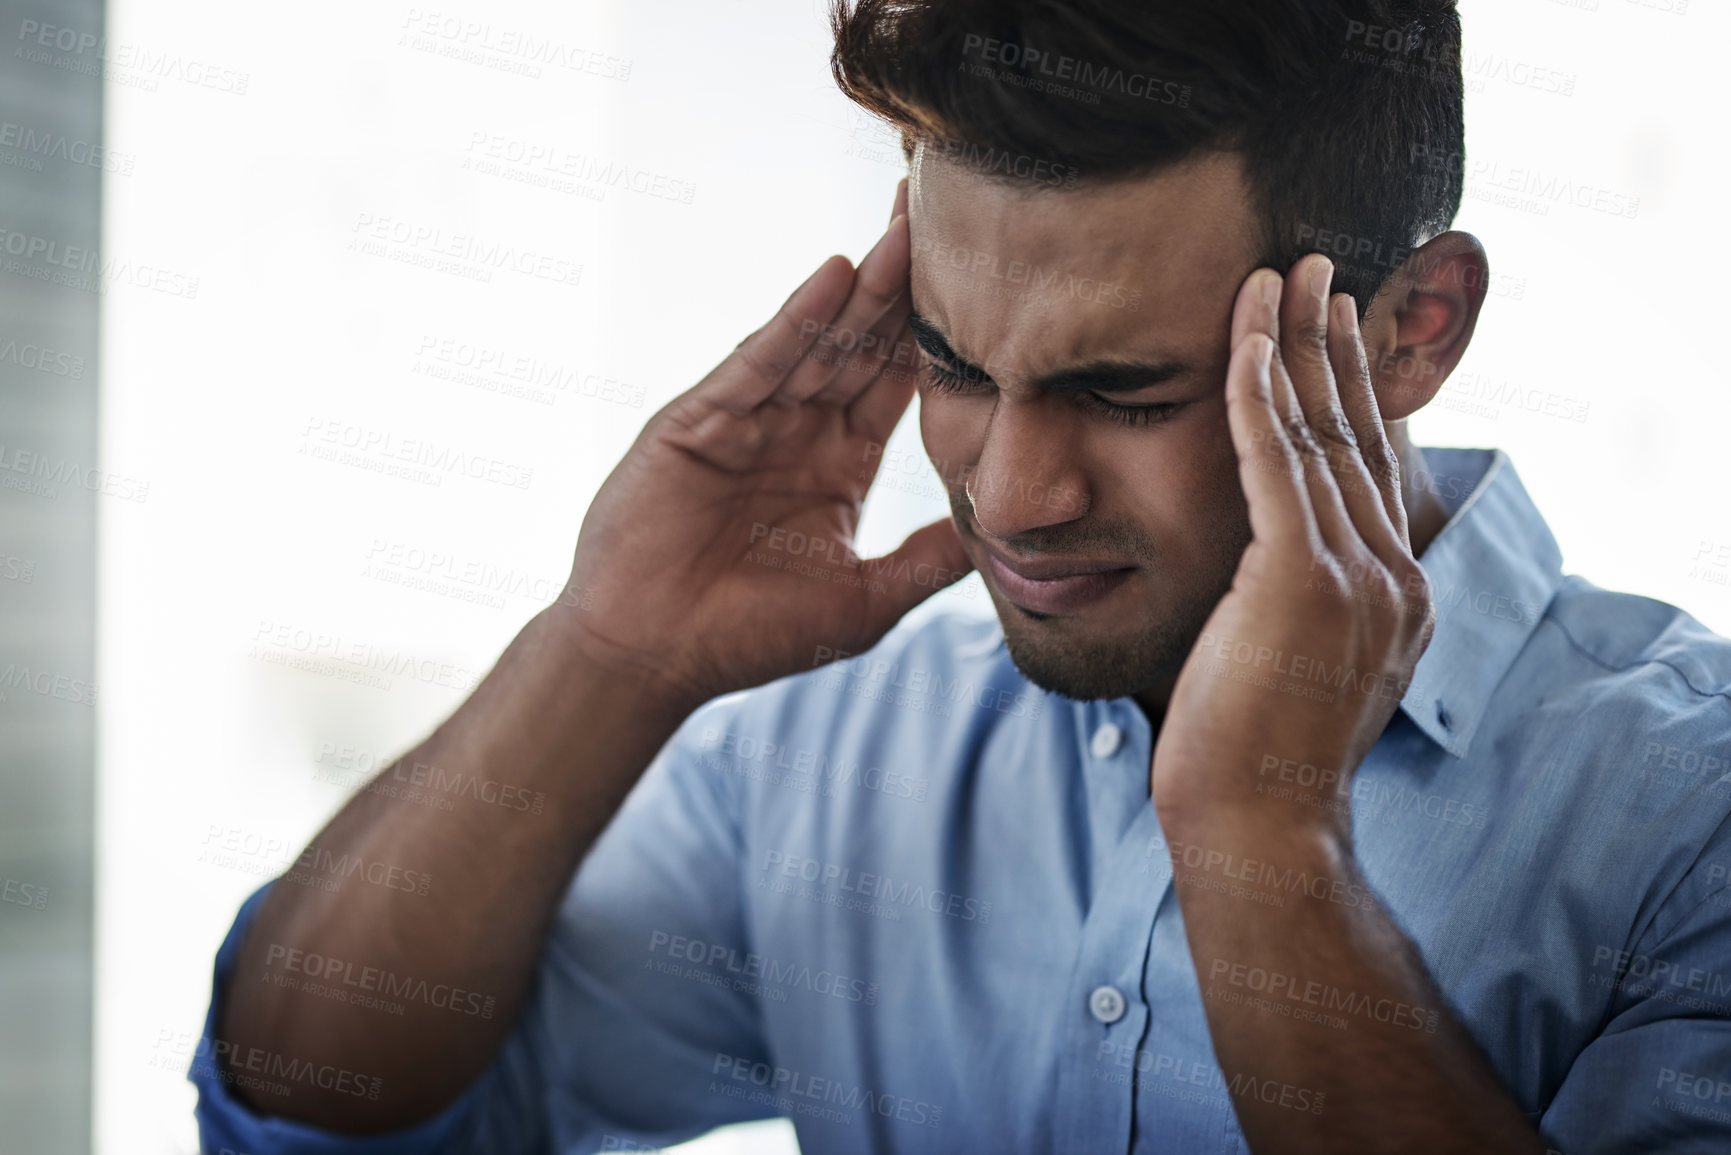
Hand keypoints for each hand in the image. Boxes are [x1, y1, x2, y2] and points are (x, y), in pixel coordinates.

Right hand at [556, 180, 972, 707]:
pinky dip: (793, 323)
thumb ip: (927, 562)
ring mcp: (746, 420)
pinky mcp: (698, 422)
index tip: (988, 283)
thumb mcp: (863, 602)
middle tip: (951, 215)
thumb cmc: (750, 638)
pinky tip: (834, 277)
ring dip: (861, 287)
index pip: (897, 382)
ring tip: (907, 229)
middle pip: (862, 343)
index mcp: (838, 463)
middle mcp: (796, 429)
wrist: (652, 658)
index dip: (938, 335)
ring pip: (816, 342)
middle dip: (904, 284)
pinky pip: (757, 364)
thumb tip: (1002, 534)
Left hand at [1149, 255, 1435, 838]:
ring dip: (1294, 345)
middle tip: (1316, 271)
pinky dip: (1254, 391)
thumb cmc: (1250, 762)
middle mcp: (1391, 577)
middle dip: (1332, 345)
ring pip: (1318, 433)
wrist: (1257, 829)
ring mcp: (1354, 577)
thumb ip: (1298, 610)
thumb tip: (1263, 580)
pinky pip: (1273, 460)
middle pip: (1356, 434)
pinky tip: (1240, 337)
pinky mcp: (1300, 580)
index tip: (1335, 331)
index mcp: (1396, 597)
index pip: (1372, 469)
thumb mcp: (1295, 672)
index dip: (1354, 392)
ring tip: (1279, 276)